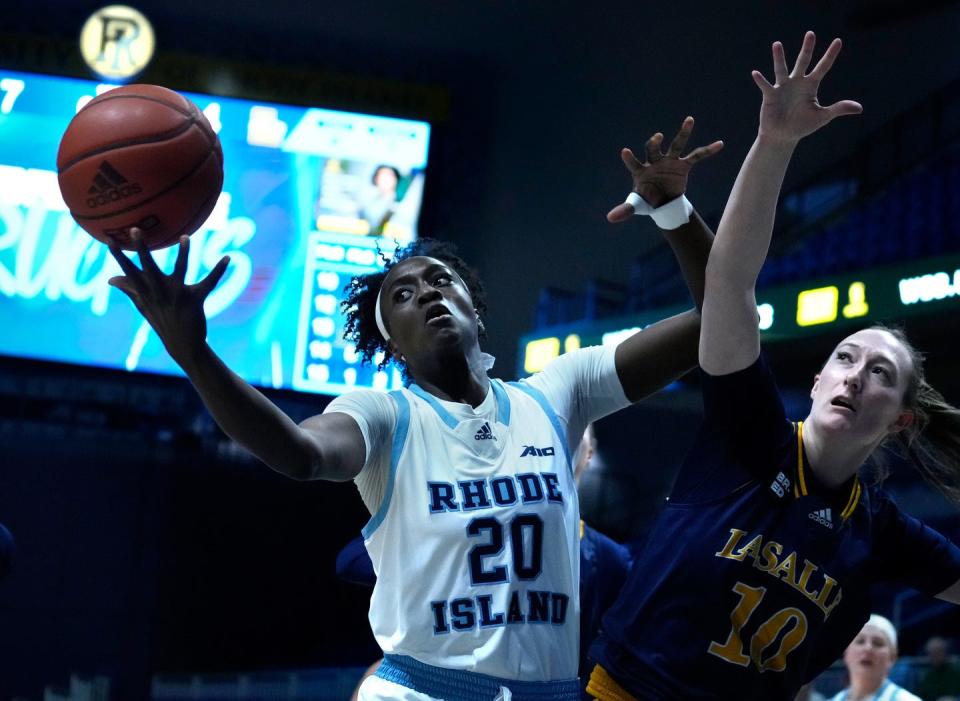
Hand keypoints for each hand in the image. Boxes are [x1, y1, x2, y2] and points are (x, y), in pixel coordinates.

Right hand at [107, 229, 228, 365]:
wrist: (183, 344)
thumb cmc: (162, 320)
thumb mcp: (143, 305)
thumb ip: (129, 289)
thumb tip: (110, 279)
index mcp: (147, 292)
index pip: (129, 272)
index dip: (118, 256)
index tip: (108, 239)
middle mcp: (160, 292)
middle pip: (149, 267)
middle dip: (142, 249)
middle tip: (135, 228)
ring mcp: (178, 296)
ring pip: (180, 270)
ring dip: (184, 253)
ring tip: (185, 237)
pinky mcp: (196, 300)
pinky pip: (209, 282)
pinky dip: (219, 270)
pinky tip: (227, 257)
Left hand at [608, 116, 722, 222]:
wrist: (662, 203)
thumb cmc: (646, 201)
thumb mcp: (637, 205)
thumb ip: (625, 209)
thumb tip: (610, 218)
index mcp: (640, 171)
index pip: (633, 163)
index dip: (629, 158)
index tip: (624, 151)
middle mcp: (654, 162)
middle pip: (653, 149)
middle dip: (655, 143)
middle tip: (658, 136)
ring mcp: (669, 161)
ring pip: (676, 145)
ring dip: (683, 133)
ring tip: (690, 120)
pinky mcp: (683, 166)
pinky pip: (696, 156)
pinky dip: (708, 151)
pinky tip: (720, 144)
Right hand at [752, 31, 861, 143]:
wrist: (783, 136)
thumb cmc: (802, 125)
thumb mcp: (822, 117)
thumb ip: (839, 109)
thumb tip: (859, 108)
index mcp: (810, 85)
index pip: (823, 67)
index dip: (830, 55)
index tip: (838, 41)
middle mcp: (797, 82)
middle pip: (803, 61)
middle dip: (807, 48)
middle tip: (811, 34)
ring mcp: (782, 87)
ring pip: (781, 69)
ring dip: (779, 57)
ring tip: (777, 44)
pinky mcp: (770, 96)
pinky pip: (765, 86)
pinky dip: (761, 80)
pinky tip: (756, 73)